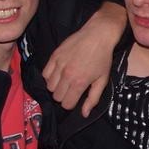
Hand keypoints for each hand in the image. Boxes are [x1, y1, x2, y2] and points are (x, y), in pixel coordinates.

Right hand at [43, 2, 125, 117]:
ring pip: (49, 86)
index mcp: (79, 83)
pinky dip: (50, 76)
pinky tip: (59, 73)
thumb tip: (84, 114)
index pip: (66, 104)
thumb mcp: (102, 80)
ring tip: (66, 80)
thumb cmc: (103, 58)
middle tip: (72, 88)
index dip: (71, 103)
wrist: (98, 34)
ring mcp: (58, 65)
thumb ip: (92, 99)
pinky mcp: (54, 56)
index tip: (76, 97)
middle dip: (64, 96)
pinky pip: (45, 73)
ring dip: (57, 87)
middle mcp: (66, 75)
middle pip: (57, 96)